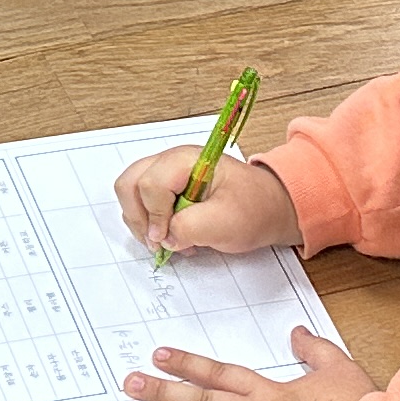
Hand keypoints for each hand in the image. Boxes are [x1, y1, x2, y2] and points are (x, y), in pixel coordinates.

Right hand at [113, 145, 299, 257]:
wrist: (270, 208)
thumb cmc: (254, 209)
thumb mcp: (224, 223)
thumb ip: (188, 228)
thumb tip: (163, 237)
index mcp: (187, 160)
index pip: (150, 184)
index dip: (155, 216)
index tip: (167, 238)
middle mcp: (172, 161)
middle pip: (129, 183)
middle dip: (139, 217)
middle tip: (158, 240)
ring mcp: (167, 172)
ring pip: (130, 193)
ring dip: (143, 221)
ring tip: (168, 239)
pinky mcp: (167, 187)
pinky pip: (142, 202)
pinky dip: (150, 222)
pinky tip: (172, 234)